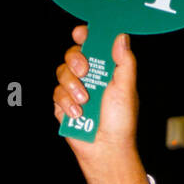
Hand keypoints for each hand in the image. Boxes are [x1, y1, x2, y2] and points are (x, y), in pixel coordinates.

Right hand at [53, 25, 149, 183]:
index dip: (85, 35)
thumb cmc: (120, 121)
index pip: (92, 44)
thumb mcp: (126, 88)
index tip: (80, 34)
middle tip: (84, 71)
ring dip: (72, 85)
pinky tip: (78, 113)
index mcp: (106, 69)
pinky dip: (67, 102)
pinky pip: (56, 94)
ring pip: (62, 72)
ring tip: (85, 101)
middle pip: (73, 54)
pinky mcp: (63, 105)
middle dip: (75, 59)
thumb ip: (125, 62)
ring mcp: (75, 90)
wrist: (106, 149)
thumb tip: (121, 37)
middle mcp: (89, 77)